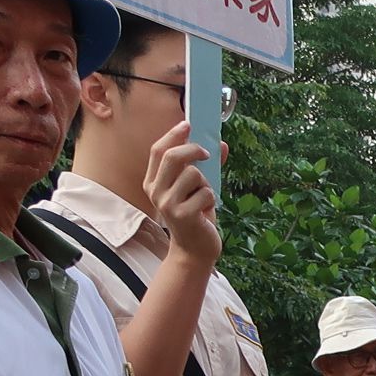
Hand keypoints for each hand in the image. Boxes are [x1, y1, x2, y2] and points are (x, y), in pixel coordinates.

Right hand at [144, 121, 219, 265]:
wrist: (195, 251)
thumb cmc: (195, 217)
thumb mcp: (196, 189)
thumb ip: (205, 168)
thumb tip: (222, 145)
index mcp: (153, 182)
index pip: (158, 151)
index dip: (173, 135)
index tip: (188, 124)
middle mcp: (156, 191)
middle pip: (173, 156)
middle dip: (193, 149)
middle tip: (207, 153)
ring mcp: (167, 203)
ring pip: (194, 174)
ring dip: (206, 183)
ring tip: (204, 199)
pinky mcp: (182, 214)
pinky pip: (206, 193)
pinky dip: (211, 199)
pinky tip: (206, 212)